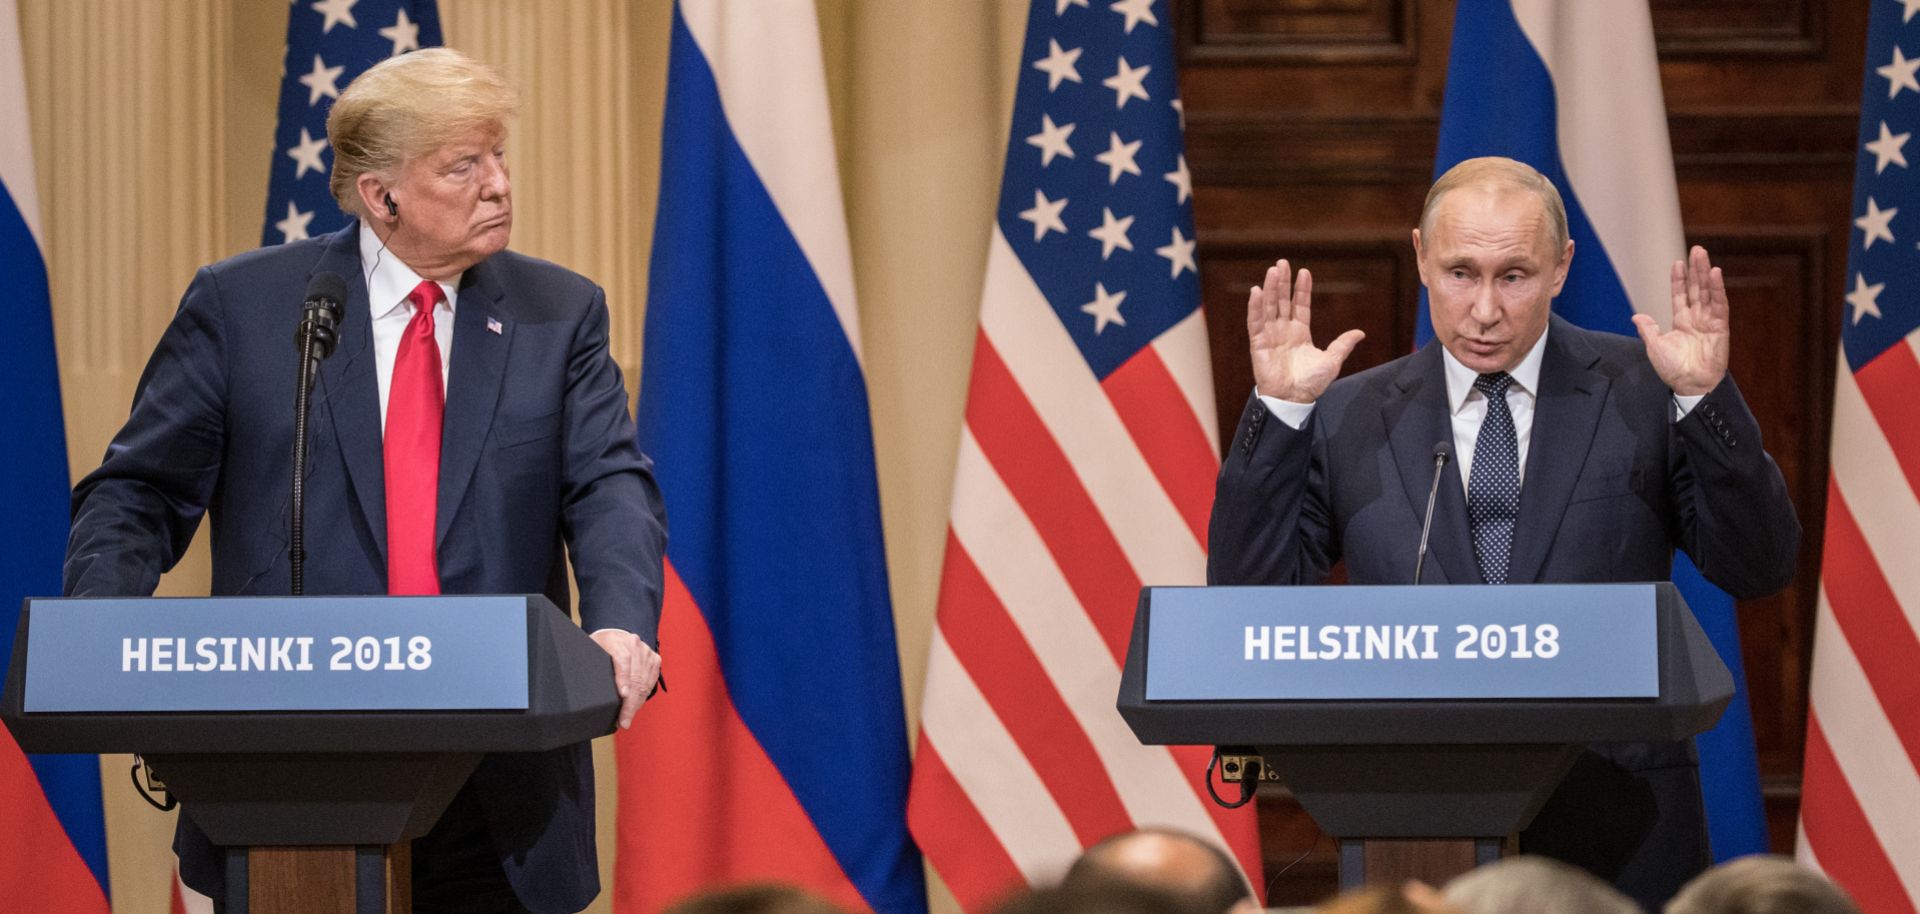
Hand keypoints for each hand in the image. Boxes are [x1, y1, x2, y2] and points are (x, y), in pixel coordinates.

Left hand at [589, 629, 660, 729]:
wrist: (615, 636)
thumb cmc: (599, 648)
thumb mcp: (590, 652)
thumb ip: (589, 665)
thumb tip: (582, 688)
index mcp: (614, 641)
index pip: (622, 659)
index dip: (623, 678)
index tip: (622, 695)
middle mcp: (633, 644)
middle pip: (635, 676)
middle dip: (630, 702)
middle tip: (623, 721)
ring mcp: (646, 651)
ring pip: (645, 682)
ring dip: (637, 703)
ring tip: (627, 718)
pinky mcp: (654, 659)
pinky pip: (651, 682)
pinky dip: (643, 697)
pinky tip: (635, 707)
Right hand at [1247, 259, 1364, 402]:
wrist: (1294, 399)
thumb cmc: (1311, 383)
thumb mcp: (1332, 360)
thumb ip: (1343, 345)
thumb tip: (1360, 332)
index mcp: (1300, 333)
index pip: (1300, 305)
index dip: (1301, 289)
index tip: (1304, 271)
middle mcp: (1284, 331)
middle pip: (1282, 301)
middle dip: (1282, 282)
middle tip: (1282, 263)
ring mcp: (1270, 336)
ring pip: (1269, 307)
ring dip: (1270, 288)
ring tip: (1272, 270)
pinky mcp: (1258, 343)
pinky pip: (1255, 322)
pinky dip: (1255, 307)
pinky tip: (1257, 291)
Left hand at [1633, 245, 1729, 396]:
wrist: (1690, 386)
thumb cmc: (1673, 370)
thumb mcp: (1655, 347)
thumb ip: (1648, 330)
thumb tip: (1636, 315)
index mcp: (1681, 321)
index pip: (1680, 295)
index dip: (1678, 279)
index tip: (1677, 263)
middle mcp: (1696, 318)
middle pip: (1696, 288)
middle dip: (1696, 269)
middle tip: (1696, 249)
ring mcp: (1709, 321)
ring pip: (1707, 292)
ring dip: (1706, 273)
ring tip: (1703, 255)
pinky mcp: (1720, 327)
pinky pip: (1719, 305)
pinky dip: (1718, 290)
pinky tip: (1716, 274)